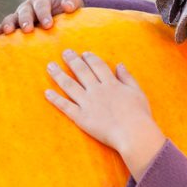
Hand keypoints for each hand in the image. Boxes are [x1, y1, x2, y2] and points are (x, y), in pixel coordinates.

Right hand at [0, 0, 83, 34]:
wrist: (59, 11)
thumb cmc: (67, 6)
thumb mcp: (72, 1)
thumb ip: (72, 1)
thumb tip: (68, 7)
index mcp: (42, 0)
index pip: (42, 6)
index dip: (44, 15)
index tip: (48, 25)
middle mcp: (29, 6)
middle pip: (25, 11)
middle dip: (26, 20)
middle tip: (28, 29)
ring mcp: (20, 16)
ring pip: (12, 18)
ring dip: (9, 24)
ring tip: (7, 32)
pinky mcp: (16, 26)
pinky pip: (6, 27)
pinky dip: (0, 29)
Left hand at [45, 50, 165, 178]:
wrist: (133, 134)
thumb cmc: (139, 115)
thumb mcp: (137, 92)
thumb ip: (127, 77)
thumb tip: (120, 64)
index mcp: (111, 83)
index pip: (97, 66)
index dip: (89, 58)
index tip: (83, 53)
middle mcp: (97, 90)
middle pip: (81, 71)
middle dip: (72, 60)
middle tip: (64, 52)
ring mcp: (87, 103)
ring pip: (69, 85)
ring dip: (58, 74)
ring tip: (50, 66)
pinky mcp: (81, 117)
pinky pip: (65, 106)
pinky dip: (55, 99)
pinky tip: (47, 93)